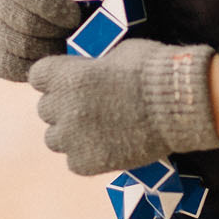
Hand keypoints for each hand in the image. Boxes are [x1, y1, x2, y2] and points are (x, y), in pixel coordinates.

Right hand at [0, 0, 91, 80]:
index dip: (53, 5)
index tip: (75, 15)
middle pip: (25, 23)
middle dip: (57, 29)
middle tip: (76, 31)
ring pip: (21, 49)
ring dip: (52, 49)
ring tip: (68, 41)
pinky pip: (15, 68)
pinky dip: (39, 65)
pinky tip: (55, 54)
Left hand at [27, 37, 218, 174]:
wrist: (181, 105)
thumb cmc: (154, 71)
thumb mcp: (116, 55)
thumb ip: (92, 68)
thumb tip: (86, 72)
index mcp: (67, 76)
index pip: (37, 76)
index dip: (54, 78)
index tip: (68, 80)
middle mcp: (63, 107)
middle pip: (45, 109)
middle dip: (64, 106)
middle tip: (91, 106)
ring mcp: (74, 138)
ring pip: (54, 138)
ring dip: (70, 133)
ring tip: (98, 129)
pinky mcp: (88, 163)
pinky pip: (74, 161)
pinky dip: (87, 156)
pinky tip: (108, 146)